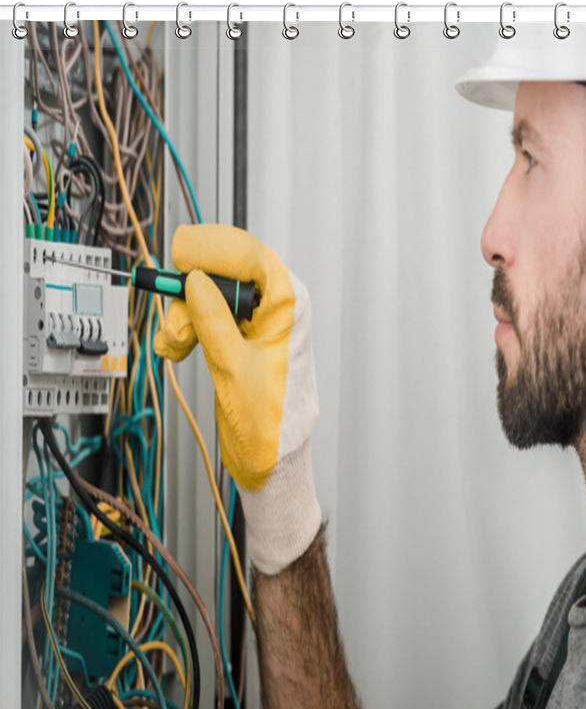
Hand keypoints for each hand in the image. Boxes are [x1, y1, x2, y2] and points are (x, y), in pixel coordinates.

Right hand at [154, 223, 320, 573]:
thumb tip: (195, 282)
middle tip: (174, 318)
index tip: (181, 256)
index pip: (254, 255)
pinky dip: (189, 326)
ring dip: (185, 313)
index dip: (215, 248)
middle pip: (228, 271)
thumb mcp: (235, 368)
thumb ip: (214, 321)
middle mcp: (278, 308)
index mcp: (290, 307)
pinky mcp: (243, 337)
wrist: (274, 460)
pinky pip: (210, 315)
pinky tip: (177, 345)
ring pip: (212, 293)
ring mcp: (259, 321)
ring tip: (174, 343)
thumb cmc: (271, 422)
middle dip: (192, 290)